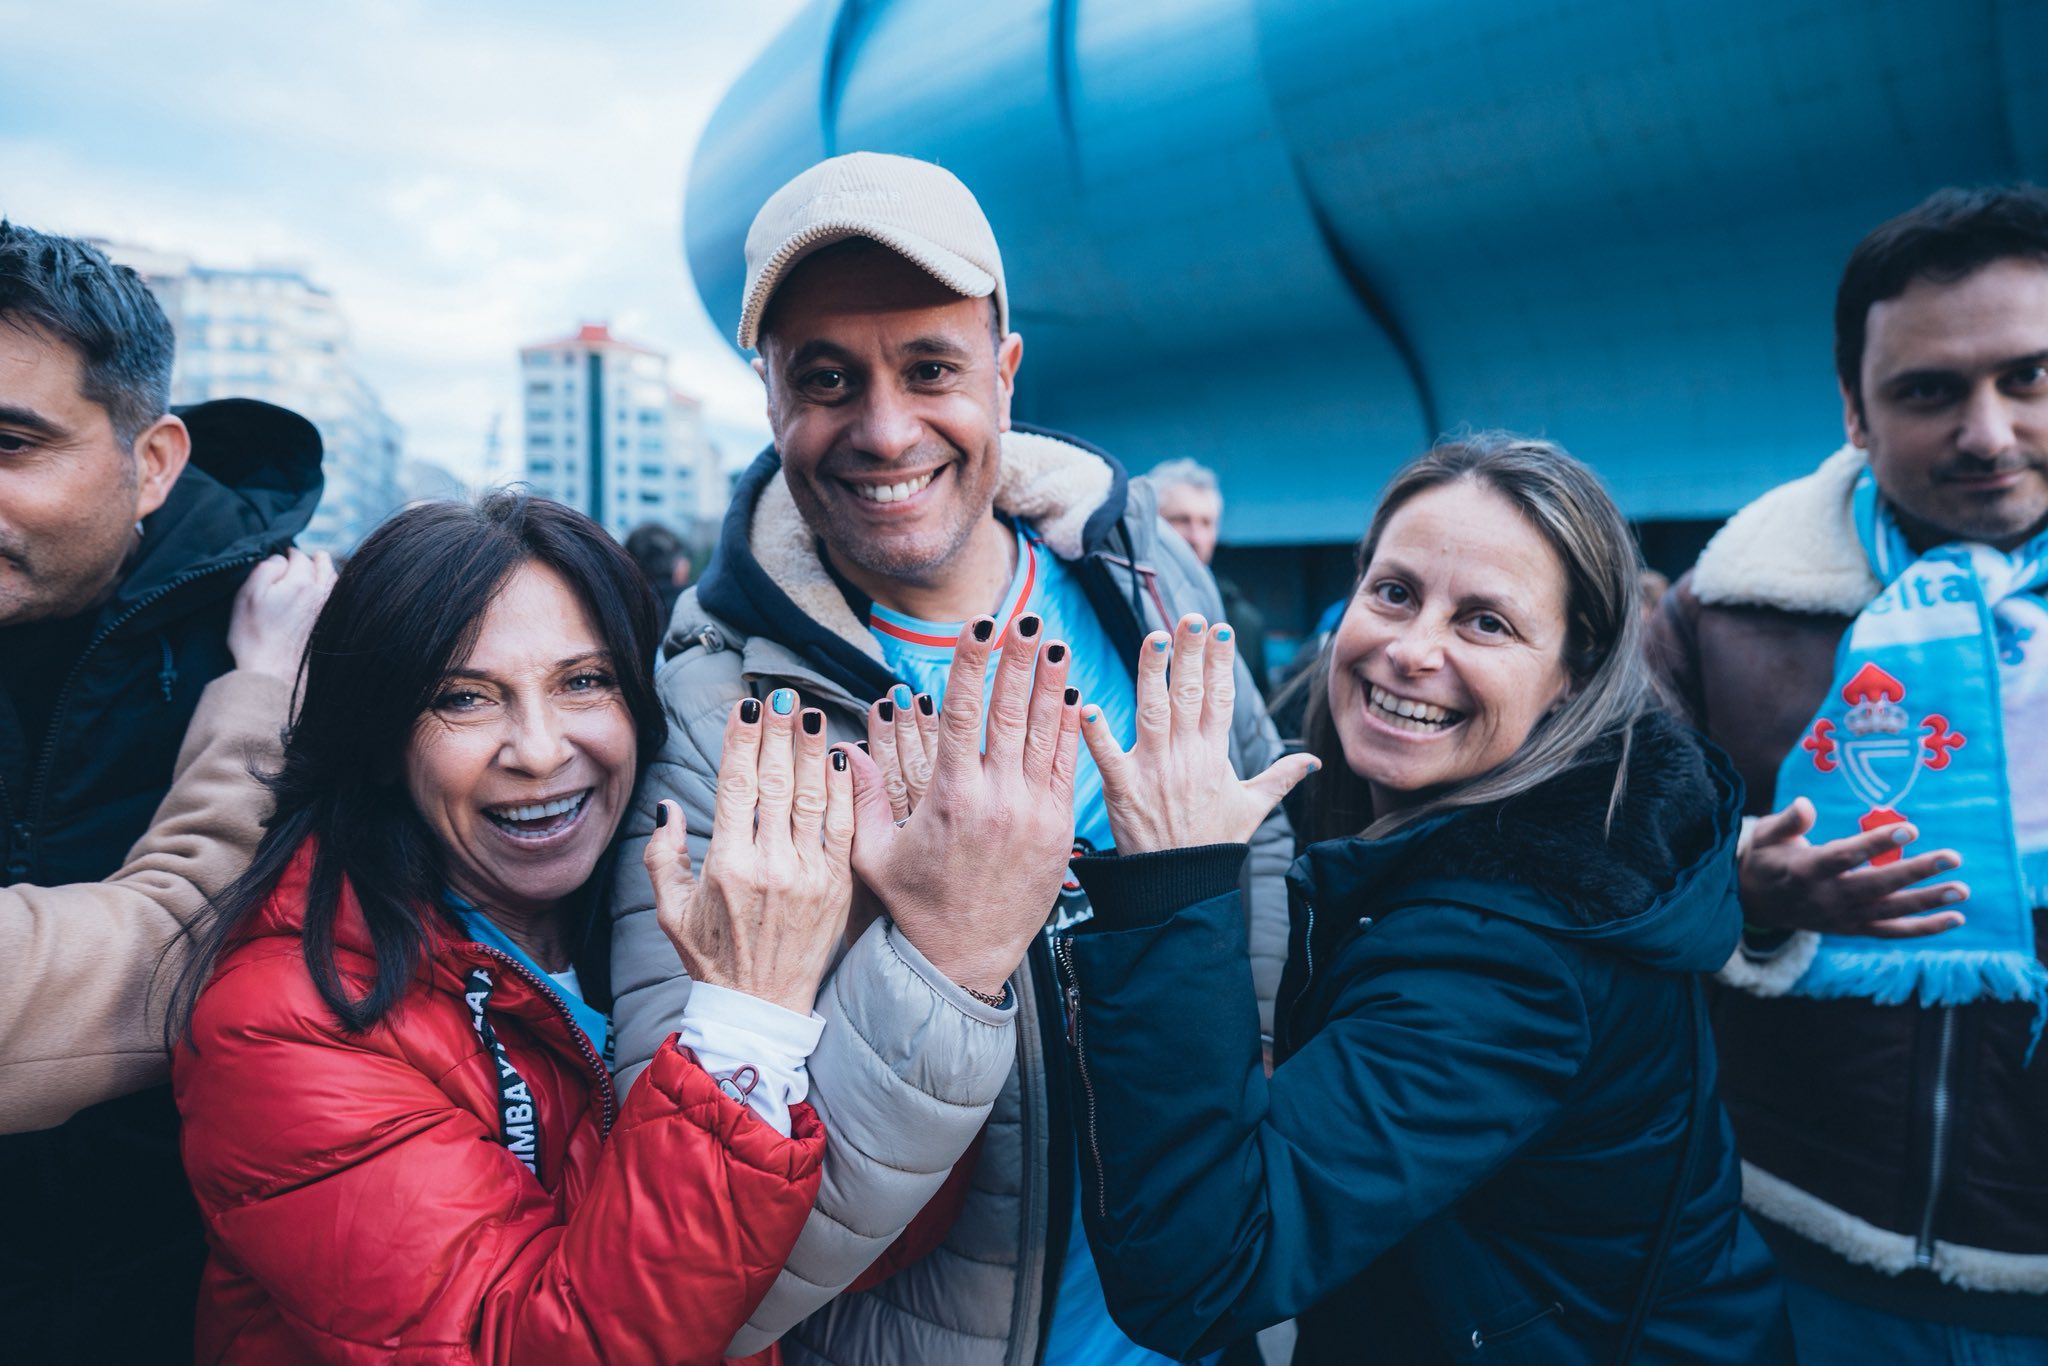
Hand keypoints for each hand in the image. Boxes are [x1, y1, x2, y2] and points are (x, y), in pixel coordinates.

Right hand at [227, 549, 335, 681]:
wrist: (274, 673)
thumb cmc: (255, 636)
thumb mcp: (249, 596)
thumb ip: (266, 570)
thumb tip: (281, 559)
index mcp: (301, 583)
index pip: (299, 557)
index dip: (290, 554)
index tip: (286, 555)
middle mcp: (321, 594)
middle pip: (323, 566)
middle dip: (314, 559)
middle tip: (308, 557)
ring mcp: (330, 610)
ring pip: (334, 581)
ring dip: (327, 571)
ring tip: (320, 567)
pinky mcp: (333, 625)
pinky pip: (338, 598)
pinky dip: (333, 589)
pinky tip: (325, 591)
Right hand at [646, 693, 853, 1014]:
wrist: (762, 1007)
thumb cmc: (711, 958)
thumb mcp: (670, 910)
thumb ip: (664, 855)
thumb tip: (668, 805)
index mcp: (726, 866)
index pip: (736, 787)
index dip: (743, 743)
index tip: (747, 708)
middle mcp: (769, 866)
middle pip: (776, 783)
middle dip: (779, 734)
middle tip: (782, 694)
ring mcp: (808, 876)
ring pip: (812, 798)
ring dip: (812, 751)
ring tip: (811, 713)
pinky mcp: (837, 886)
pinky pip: (842, 827)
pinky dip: (843, 791)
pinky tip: (844, 758)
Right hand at [847, 614, 1079, 996]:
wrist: (963, 962)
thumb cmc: (914, 906)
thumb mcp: (874, 854)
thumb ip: (863, 798)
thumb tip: (844, 749)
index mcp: (950, 796)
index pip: (963, 713)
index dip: (972, 664)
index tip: (981, 626)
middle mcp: (996, 798)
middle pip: (1011, 712)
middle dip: (1019, 660)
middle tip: (1027, 617)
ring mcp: (1032, 813)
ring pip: (1045, 734)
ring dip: (1051, 685)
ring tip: (1057, 643)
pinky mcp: (1057, 831)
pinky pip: (1065, 768)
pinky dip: (1069, 730)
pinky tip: (1071, 699)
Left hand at [1083, 614, 1317, 852]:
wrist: (1182, 886)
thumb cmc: (1213, 842)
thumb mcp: (1253, 808)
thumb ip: (1281, 777)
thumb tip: (1314, 761)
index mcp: (1214, 755)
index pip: (1219, 698)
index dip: (1219, 663)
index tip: (1220, 630)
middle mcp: (1186, 756)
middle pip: (1188, 695)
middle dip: (1190, 654)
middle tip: (1190, 618)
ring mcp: (1154, 770)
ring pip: (1153, 712)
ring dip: (1151, 673)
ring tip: (1153, 637)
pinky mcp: (1122, 788)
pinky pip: (1107, 755)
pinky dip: (1096, 732)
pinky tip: (1086, 704)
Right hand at [1739, 797, 1966, 937]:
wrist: (1755, 904)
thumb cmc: (1765, 859)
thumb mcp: (1765, 835)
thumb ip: (1788, 821)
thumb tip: (1806, 804)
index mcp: (1803, 871)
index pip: (1844, 857)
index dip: (1875, 844)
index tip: (1909, 829)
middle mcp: (1826, 898)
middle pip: (1876, 886)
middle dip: (1916, 872)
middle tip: (1953, 857)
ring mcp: (1841, 917)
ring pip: (1890, 911)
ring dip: (1928, 902)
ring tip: (1962, 889)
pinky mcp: (1852, 928)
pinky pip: (1891, 932)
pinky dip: (1924, 928)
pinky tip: (1954, 918)